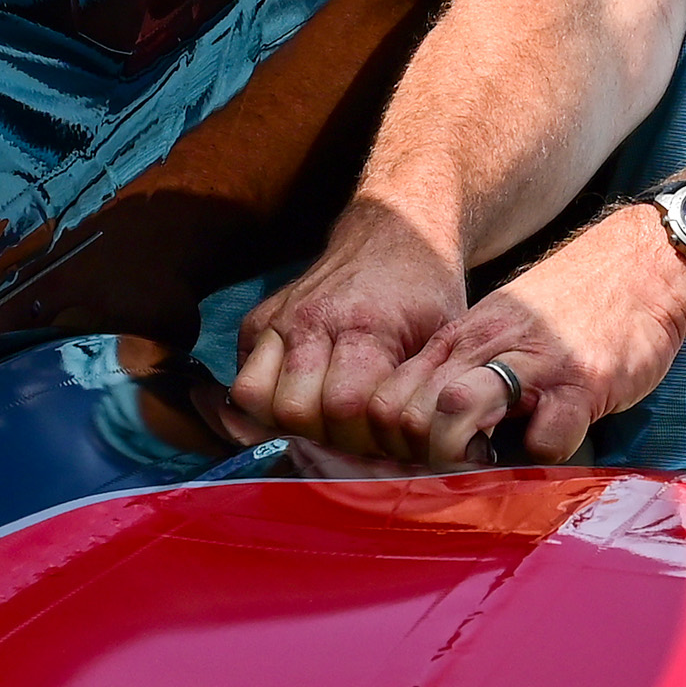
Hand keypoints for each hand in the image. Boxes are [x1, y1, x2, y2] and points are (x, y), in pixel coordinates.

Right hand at [232, 198, 468, 457]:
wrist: (395, 231)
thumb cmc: (426, 292)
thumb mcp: (445, 336)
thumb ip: (430, 390)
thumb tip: (433, 455)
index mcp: (364, 324)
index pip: (343, 406)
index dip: (363, 437)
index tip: (384, 440)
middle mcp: (311, 319)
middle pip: (294, 410)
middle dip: (324, 437)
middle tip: (353, 438)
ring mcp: (279, 318)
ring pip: (253, 398)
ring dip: (284, 423)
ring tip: (323, 425)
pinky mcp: (257, 321)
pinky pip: (240, 381)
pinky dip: (262, 404)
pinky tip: (302, 403)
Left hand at [363, 203, 685, 468]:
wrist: (646, 265)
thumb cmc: (574, 309)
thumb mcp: (503, 330)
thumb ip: (466, 373)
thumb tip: (431, 435)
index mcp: (460, 339)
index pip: (386, 400)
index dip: (394, 444)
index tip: (425, 458)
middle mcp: (484, 347)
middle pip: (405, 415)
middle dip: (422, 458)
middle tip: (461, 466)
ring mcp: (531, 363)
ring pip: (453, 414)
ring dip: (465, 457)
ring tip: (497, 461)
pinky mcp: (582, 383)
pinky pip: (545, 439)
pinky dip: (546, 455)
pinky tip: (557, 440)